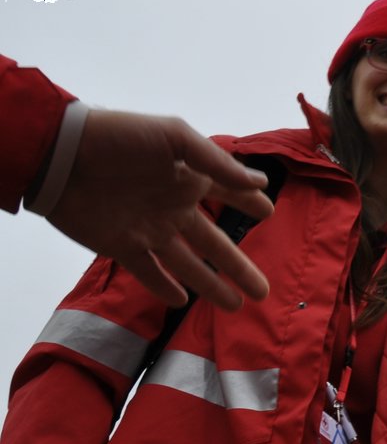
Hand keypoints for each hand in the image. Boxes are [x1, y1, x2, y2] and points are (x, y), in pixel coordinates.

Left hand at [43, 110, 271, 309]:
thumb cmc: (119, 138)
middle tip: (263, 292)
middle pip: (216, 245)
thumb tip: (260, 183)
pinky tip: (180, 301)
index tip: (268, 212)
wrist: (61, 156)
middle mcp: (173, 209)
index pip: (227, 194)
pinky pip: (148, 273)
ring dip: (212, 286)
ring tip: (237, 305)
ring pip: (189, 266)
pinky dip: (163, 288)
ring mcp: (149, 231)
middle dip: (240, 268)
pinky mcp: (123, 248)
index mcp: (188, 180)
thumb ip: (217, 163)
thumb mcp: (175, 137)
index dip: (248, 202)